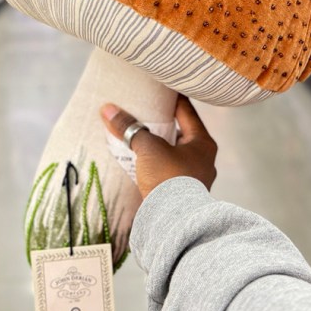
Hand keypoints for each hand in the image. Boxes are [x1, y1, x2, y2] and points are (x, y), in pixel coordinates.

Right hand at [100, 95, 217, 198]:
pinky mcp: (181, 193)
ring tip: (138, 134)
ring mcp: (194, 177)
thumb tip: (108, 109)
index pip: (186, 111)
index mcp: (202, 143)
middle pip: (180, 132)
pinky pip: (167, 170)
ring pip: (173, 153)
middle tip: (144, 109)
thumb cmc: (169, 180)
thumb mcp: (149, 148)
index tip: (159, 86)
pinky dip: (154, 163)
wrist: (174, 224)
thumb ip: (130, 128)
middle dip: (162, 123)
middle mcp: (202, 159)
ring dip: (157, 145)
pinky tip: (140, 161)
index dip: (172, 97)